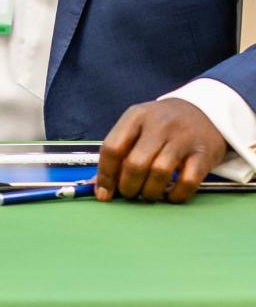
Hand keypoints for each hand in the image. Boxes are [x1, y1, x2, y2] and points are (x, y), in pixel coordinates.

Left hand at [95, 98, 226, 203]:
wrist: (206, 111)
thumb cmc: (162, 125)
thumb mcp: (137, 129)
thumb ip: (117, 154)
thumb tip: (99, 188)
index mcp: (136, 116)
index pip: (112, 148)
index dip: (105, 175)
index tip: (104, 193)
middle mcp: (160, 124)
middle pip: (135, 163)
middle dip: (127, 186)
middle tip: (129, 193)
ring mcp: (184, 138)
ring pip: (159, 172)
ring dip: (149, 192)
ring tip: (148, 194)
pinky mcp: (204, 153)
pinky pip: (187, 181)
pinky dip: (176, 194)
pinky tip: (171, 194)